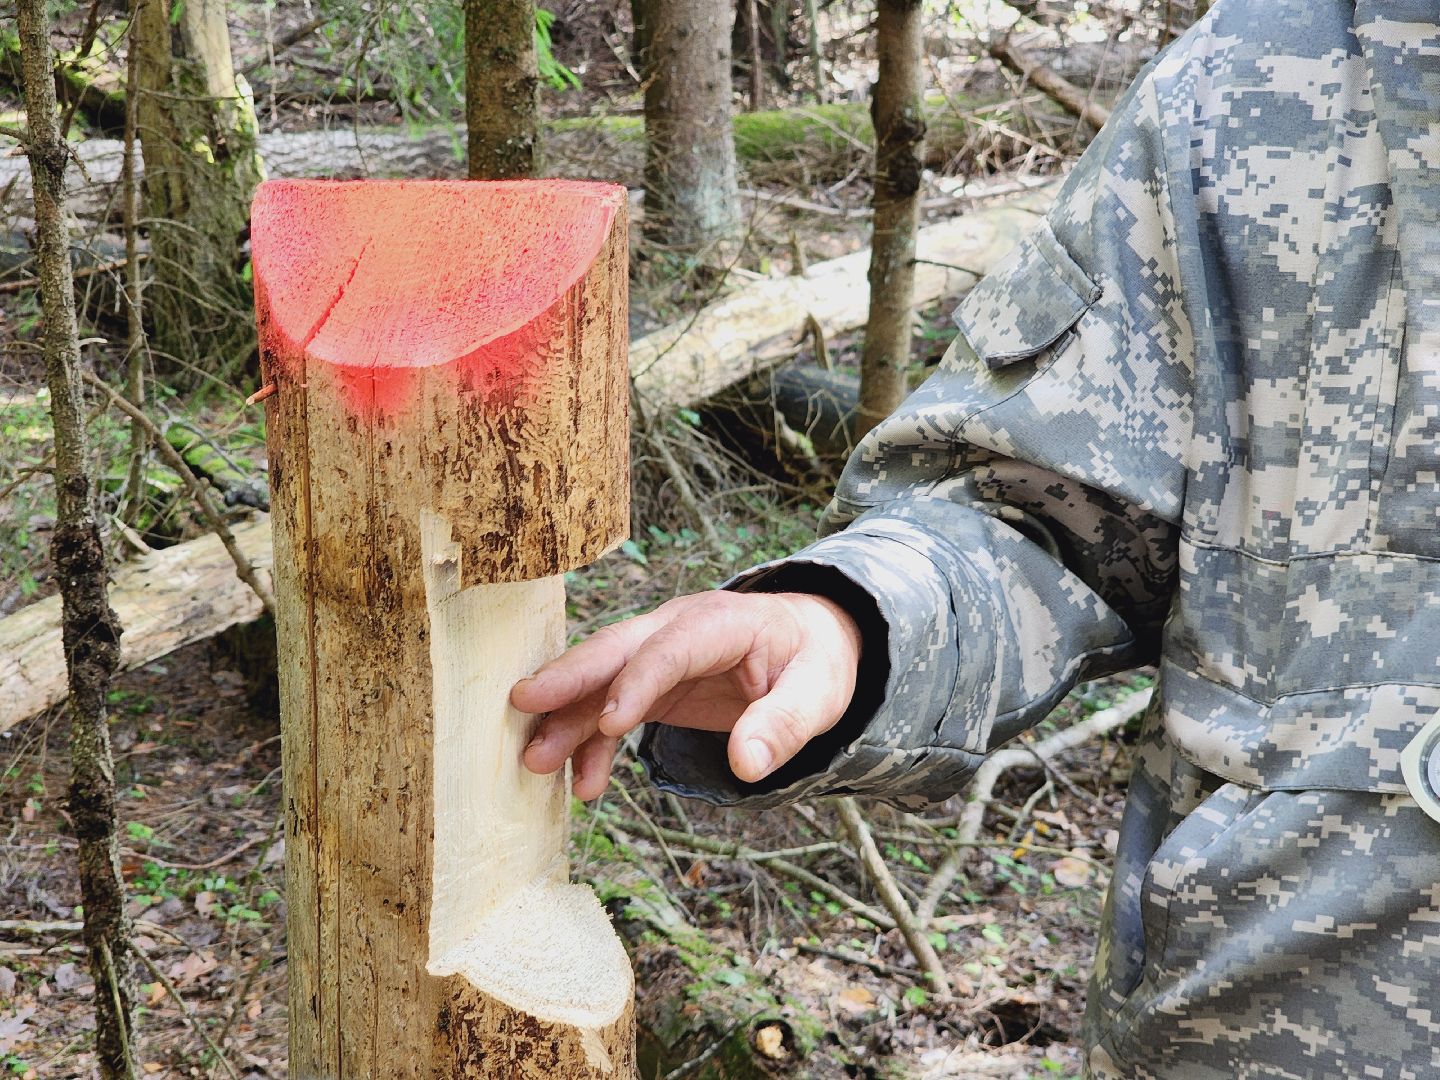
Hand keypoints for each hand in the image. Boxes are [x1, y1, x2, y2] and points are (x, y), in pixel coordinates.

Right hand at [512, 591, 861, 799]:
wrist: (809, 642)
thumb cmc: (815, 659)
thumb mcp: (819, 691)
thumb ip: (785, 724)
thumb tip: (748, 766)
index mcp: (721, 622)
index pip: (672, 647)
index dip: (639, 681)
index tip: (611, 722)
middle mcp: (677, 630)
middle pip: (615, 650)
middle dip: (568, 678)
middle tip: (522, 704)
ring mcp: (657, 656)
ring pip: (600, 683)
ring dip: (566, 721)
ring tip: (536, 765)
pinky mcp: (650, 685)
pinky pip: (608, 711)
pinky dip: (591, 746)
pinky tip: (585, 786)